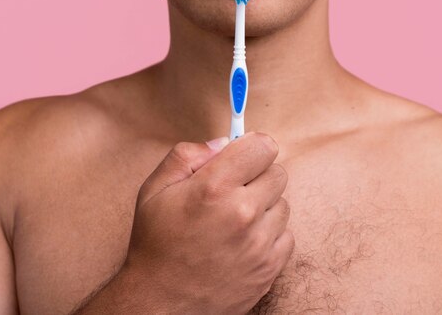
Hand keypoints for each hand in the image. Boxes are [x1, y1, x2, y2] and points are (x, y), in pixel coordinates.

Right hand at [124, 132, 293, 313]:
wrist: (160, 302)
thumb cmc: (156, 244)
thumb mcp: (155, 189)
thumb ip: (188, 155)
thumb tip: (224, 143)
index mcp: (214, 188)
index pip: (263, 146)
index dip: (252, 147)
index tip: (243, 156)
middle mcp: (242, 213)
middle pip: (277, 172)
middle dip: (257, 176)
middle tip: (234, 190)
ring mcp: (259, 243)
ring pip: (283, 204)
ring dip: (264, 206)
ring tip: (234, 220)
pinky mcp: (270, 267)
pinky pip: (286, 234)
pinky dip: (269, 234)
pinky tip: (243, 241)